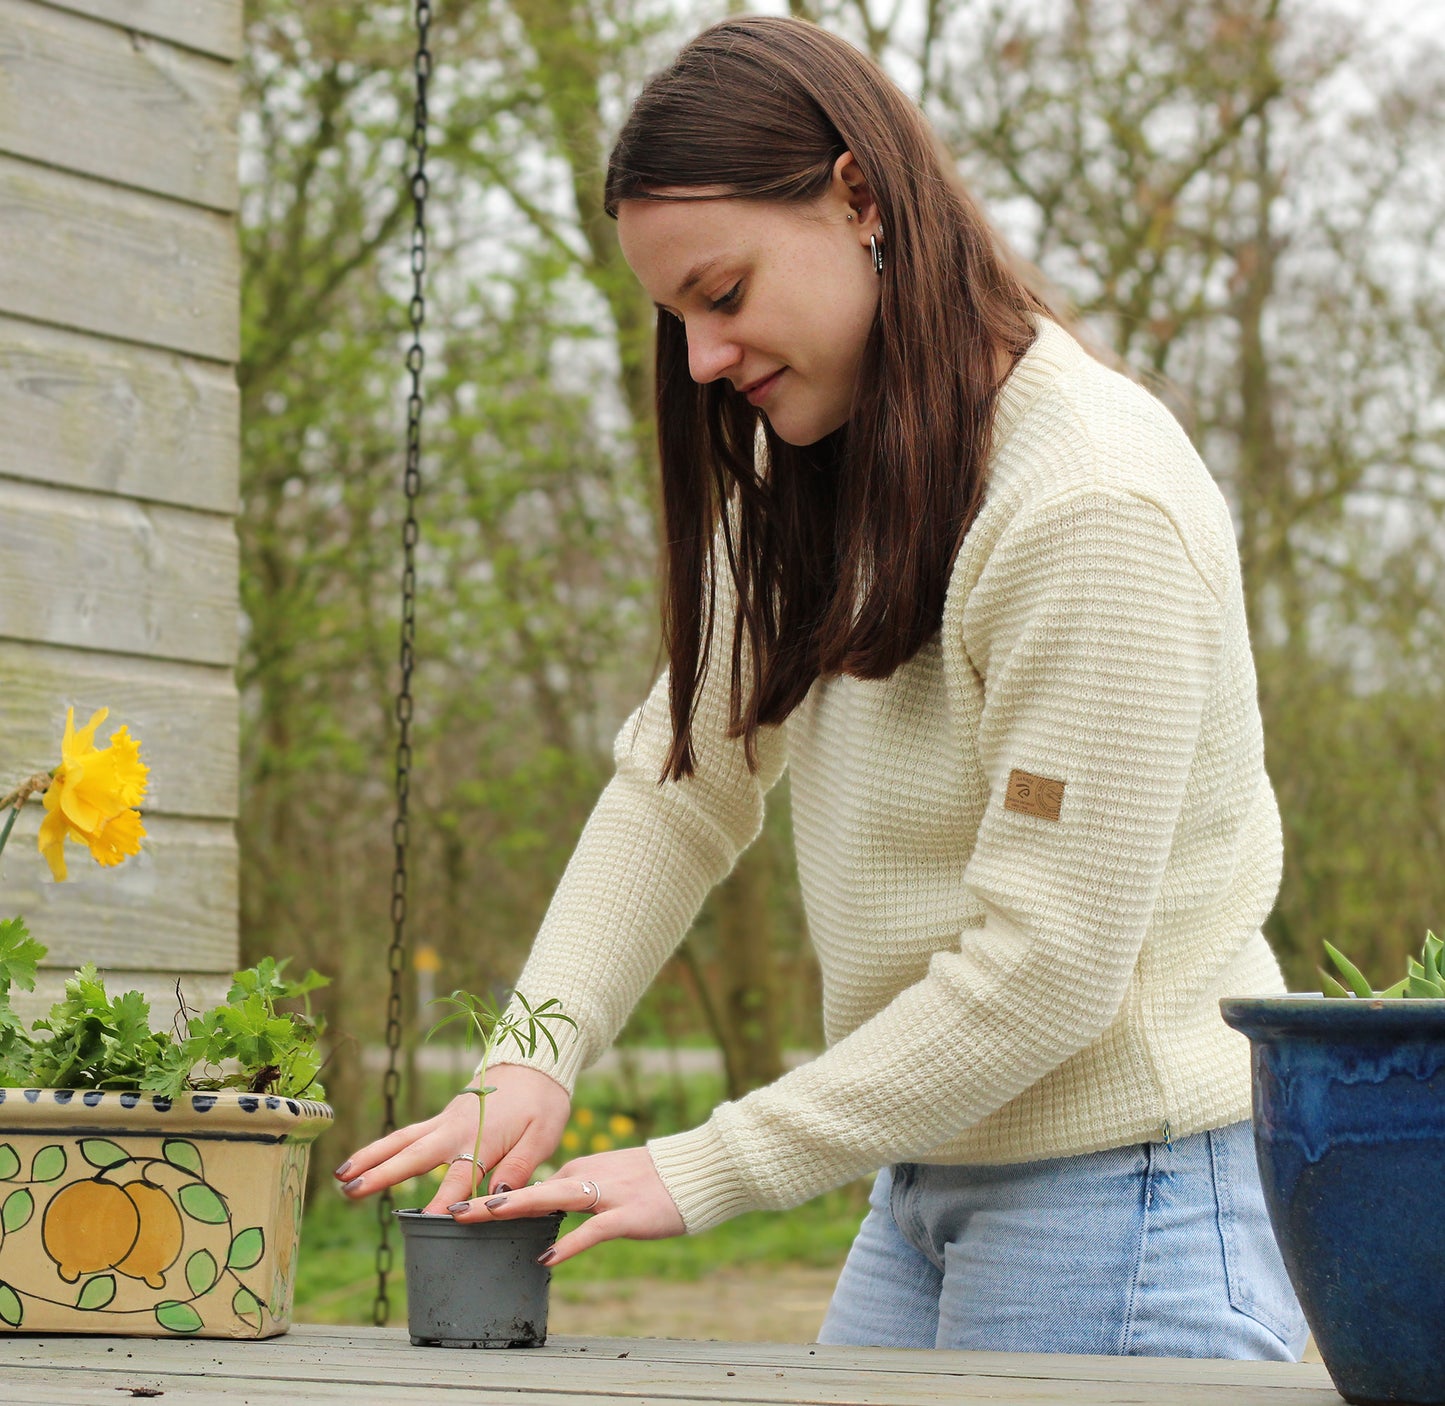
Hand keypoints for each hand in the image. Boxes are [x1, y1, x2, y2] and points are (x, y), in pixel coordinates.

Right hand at [333, 1064, 570, 1211]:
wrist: (534, 1063)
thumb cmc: (543, 1103)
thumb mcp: (544, 1135)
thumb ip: (521, 1166)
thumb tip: (498, 1197)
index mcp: (485, 1136)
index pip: (462, 1175)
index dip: (446, 1200)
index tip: (427, 1222)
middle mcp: (457, 1128)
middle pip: (416, 1154)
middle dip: (384, 1174)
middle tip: (352, 1192)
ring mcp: (445, 1121)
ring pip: (402, 1140)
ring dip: (371, 1157)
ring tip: (340, 1178)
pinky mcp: (442, 1118)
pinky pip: (406, 1134)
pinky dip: (382, 1147)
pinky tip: (361, 1161)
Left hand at [448, 1145, 685, 1266]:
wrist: (695, 1170)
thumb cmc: (654, 1180)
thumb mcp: (610, 1179)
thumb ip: (580, 1191)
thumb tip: (553, 1208)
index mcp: (582, 1168)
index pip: (534, 1184)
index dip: (500, 1200)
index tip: (468, 1210)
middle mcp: (587, 1175)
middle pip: (532, 1188)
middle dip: (491, 1201)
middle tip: (454, 1212)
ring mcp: (607, 1194)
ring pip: (553, 1198)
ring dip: (517, 1206)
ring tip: (484, 1216)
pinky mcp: (626, 1214)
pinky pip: (593, 1230)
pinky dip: (569, 1244)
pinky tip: (547, 1259)